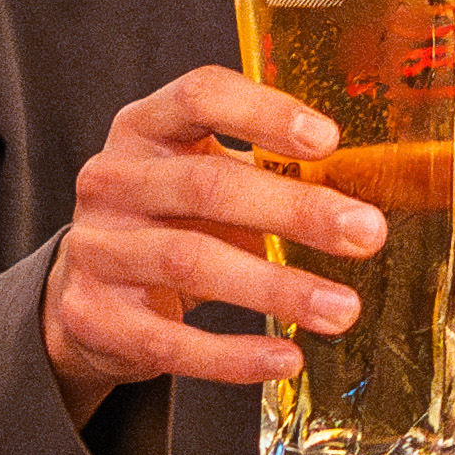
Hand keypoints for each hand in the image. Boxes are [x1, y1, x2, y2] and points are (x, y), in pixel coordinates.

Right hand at [44, 67, 376, 427]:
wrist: (88, 298)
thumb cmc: (170, 226)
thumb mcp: (206, 183)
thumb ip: (268, 177)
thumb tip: (367, 201)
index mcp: (146, 129)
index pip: (199, 96)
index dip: (264, 112)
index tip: (328, 141)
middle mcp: (112, 179)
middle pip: (206, 185)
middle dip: (295, 209)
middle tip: (366, 233)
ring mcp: (97, 247)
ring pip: (191, 262)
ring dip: (276, 287)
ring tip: (341, 309)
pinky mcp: (93, 315)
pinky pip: (170, 340)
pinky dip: (233, 355)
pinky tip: (285, 358)